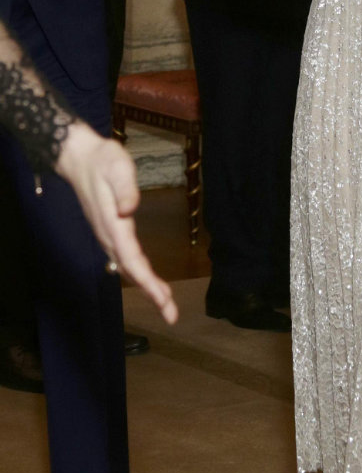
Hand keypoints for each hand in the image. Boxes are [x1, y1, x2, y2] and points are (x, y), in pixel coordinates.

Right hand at [55, 123, 177, 323]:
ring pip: (129, 267)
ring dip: (147, 285)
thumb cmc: (102, 159)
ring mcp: (107, 234)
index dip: (147, 281)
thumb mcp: (117, 165)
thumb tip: (129, 209)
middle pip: (131, 270)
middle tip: (171, 314)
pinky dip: (140, 273)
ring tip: (166, 303)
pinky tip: (150, 280)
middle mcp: (109, 235)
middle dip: (152, 292)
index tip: (163, 299)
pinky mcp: (110, 231)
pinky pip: (126, 258)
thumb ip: (125, 188)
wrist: (78, 157)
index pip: (132, 259)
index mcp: (113, 224)